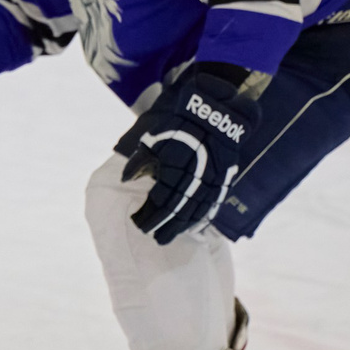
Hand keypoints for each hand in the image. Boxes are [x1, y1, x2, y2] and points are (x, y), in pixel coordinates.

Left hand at [116, 67, 259, 243]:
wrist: (216, 110)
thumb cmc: (178, 124)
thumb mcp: (153, 137)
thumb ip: (140, 161)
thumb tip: (126, 180)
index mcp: (176, 169)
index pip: (160, 202)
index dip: (149, 216)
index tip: (138, 223)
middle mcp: (195, 179)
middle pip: (179, 212)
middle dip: (166, 227)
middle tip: (155, 239)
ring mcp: (212, 180)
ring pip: (197, 212)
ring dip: (183, 226)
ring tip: (171, 236)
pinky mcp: (224, 178)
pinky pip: (213, 204)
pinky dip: (202, 218)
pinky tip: (194, 226)